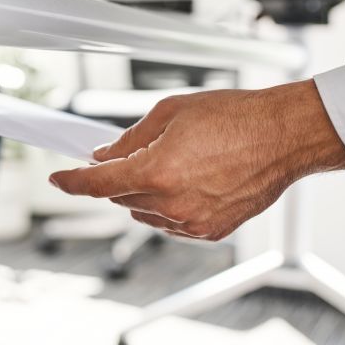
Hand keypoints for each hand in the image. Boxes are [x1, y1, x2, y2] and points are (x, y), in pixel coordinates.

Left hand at [49, 80, 344, 240]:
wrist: (284, 135)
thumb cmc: (236, 117)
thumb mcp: (171, 112)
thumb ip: (130, 138)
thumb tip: (107, 154)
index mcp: (157, 171)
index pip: (98, 185)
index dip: (72, 182)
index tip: (60, 179)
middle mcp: (172, 203)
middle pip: (120, 198)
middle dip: (118, 177)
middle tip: (133, 155)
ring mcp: (192, 221)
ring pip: (144, 213)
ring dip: (143, 193)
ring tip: (173, 163)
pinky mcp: (210, 231)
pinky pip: (171, 223)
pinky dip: (167, 206)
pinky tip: (188, 181)